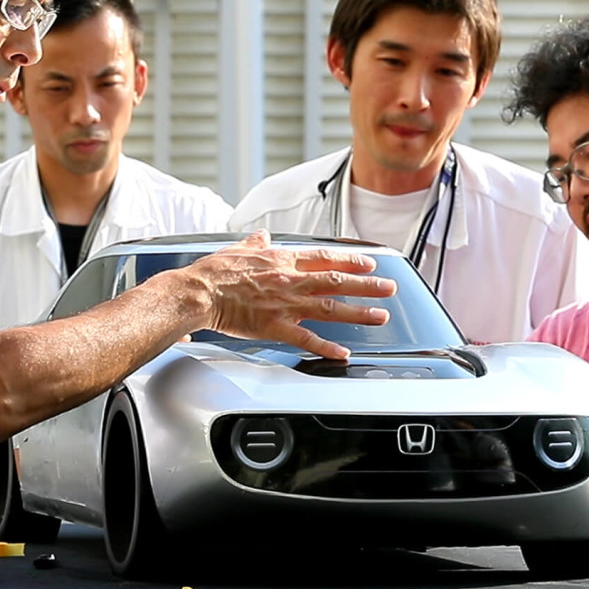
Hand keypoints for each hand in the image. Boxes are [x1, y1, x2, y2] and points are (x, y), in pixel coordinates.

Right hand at [187, 230, 394, 358]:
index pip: (324, 258)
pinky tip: (343, 353)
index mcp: (281, 260)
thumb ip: (254, 243)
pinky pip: (306, 339)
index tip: (368, 263)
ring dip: (359, 312)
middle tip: (389, 288)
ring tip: (380, 316)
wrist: (199, 292)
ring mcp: (285, 304)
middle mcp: (290, 280)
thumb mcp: (236, 249)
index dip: (350, 261)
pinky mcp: (275, 327)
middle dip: (367, 285)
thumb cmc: (213, 272)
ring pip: (330, 307)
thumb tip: (261, 235)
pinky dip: (327, 347)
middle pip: (337, 281)